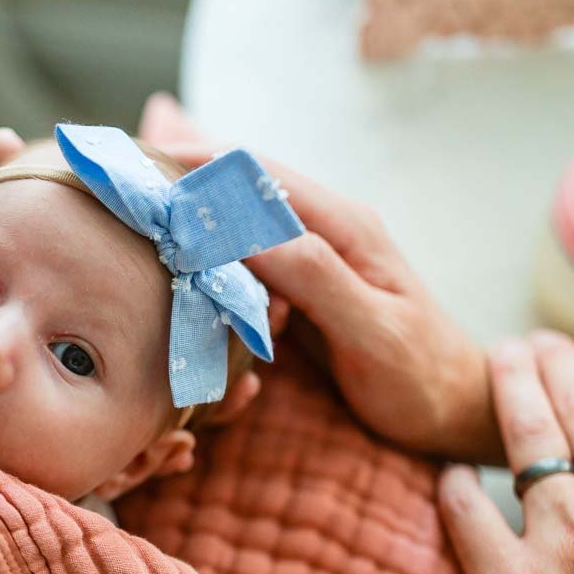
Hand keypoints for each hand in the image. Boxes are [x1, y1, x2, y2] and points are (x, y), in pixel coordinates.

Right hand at [138, 94, 493, 459]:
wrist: (456, 409)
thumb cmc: (421, 377)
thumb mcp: (374, 331)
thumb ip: (317, 279)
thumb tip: (251, 236)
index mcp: (343, 227)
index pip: (255, 175)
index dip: (194, 165)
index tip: (136, 171)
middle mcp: (325, 230)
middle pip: (238, 186)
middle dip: (180, 182)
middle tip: (116, 191)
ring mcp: (312, 257)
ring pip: (236, 221)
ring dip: (190, 220)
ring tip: (132, 223)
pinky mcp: (301, 287)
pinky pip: (244, 260)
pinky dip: (207, 259)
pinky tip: (177, 268)